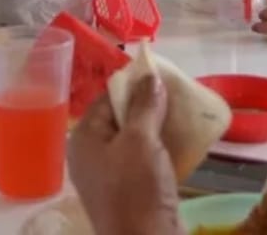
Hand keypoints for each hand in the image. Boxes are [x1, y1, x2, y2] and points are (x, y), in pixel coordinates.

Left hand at [68, 75, 183, 234]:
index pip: (105, 99)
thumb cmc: (136, 189)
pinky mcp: (129, 192)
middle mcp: (91, 154)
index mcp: (83, 138)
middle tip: (176, 95)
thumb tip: (149, 75)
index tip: (160, 76)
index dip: (132, 85)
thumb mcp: (141, 140)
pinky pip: (144, 161)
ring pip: (134, 141)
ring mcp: (109, 175)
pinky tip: (182, 143)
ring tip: (183, 115)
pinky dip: (161, 151)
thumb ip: (144, 105)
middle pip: (120, 119)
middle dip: (148, 107)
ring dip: (158, 128)